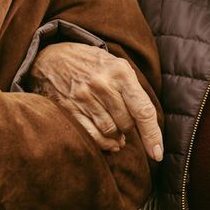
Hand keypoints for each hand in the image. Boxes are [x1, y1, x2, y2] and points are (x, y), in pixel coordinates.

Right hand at [30, 42, 162, 160]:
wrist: (52, 56)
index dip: (152, 135)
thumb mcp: (117, 66)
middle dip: (129, 129)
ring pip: (110, 131)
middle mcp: (102, 84)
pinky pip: (91, 135)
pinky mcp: (68, 109)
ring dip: (116, 138)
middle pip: (126, 123)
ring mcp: (83, 97)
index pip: (143, 110)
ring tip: (117, 135)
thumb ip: (133, 91)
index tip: (158, 154)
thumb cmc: (92, 63)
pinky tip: (107, 142)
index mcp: (120, 72)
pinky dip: (102, 143)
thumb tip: (143, 128)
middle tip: (125, 124)